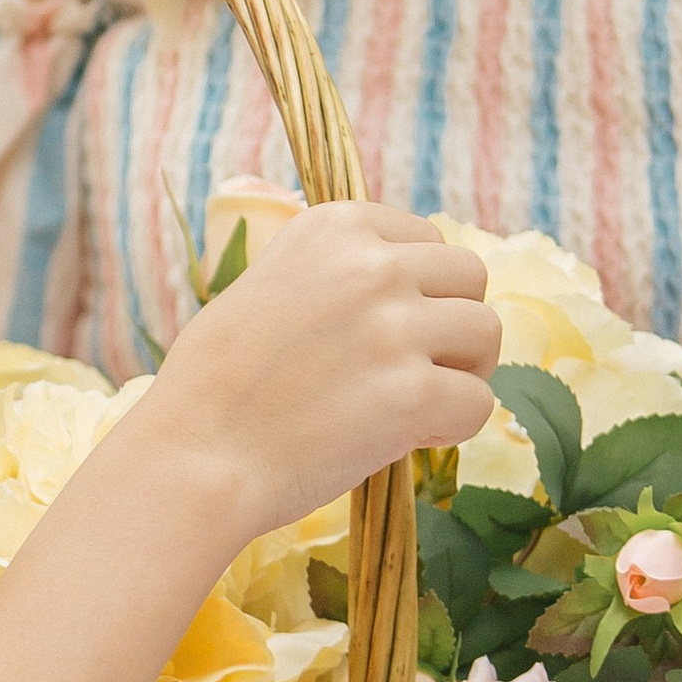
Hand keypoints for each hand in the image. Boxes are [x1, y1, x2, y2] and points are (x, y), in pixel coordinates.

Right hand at [149, 201, 500, 545]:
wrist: (194, 454)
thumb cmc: (215, 384)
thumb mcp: (264, 286)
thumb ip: (331, 275)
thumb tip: (397, 290)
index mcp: (335, 226)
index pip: (426, 238)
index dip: (419, 290)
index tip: (386, 329)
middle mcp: (373, 264)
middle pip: (470, 277)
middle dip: (453, 324)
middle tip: (418, 368)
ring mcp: (396, 327)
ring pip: (487, 334)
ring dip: (463, 371)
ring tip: (418, 404)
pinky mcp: (413, 394)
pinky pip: (478, 403)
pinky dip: (452, 428)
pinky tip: (407, 439)